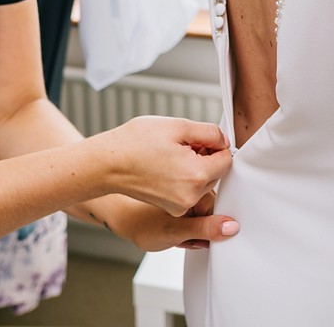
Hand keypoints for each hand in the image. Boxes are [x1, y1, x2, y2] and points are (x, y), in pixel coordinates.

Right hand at [93, 116, 232, 215]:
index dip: (216, 145)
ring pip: (204, 183)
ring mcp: (180, 206)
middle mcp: (190, 196)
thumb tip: (224, 141)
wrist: (107, 163)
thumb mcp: (178, 126)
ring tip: (172, 156)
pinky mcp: (172, 209)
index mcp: (195, 175)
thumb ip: (210, 133)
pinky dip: (185, 179)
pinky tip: (166, 168)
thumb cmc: (136, 142)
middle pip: (217, 173)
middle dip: (206, 157)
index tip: (199, 140)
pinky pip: (190, 192)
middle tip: (182, 146)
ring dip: (196, 168)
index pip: (227, 159)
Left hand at [106, 193, 239, 251]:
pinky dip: (187, 231)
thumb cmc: (142, 221)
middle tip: (184, 235)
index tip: (201, 235)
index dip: (212, 228)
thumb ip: (205, 229)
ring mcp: (188, 198)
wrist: (122, 218)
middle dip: (202, 231)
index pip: (221, 211)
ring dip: (193, 233)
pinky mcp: (183, 205)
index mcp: (196, 189)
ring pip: (203, 222)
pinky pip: (194, 222)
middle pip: (213, 217)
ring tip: (176, 234)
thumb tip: (231, 227)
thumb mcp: (176, 230)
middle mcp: (194, 191)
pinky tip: (174, 233)